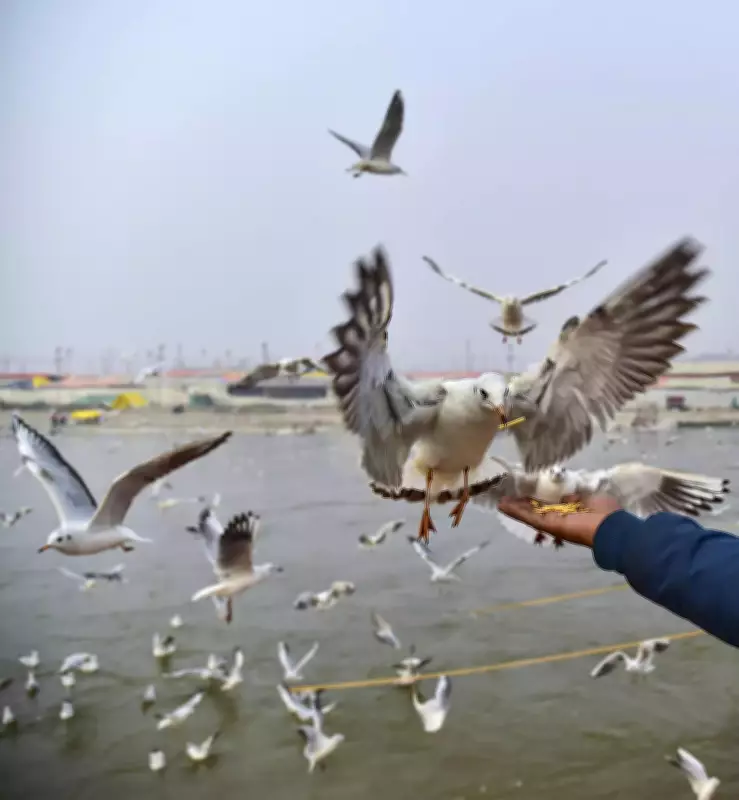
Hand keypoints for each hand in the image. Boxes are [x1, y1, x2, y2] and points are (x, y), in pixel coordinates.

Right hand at [497, 494, 621, 548]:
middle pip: (536, 509)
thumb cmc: (605, 512)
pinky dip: (516, 512)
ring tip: (500, 501)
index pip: (550, 503)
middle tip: (507, 496)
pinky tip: (503, 506)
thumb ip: (575, 498)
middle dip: (522, 503)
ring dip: (515, 507)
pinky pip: (530, 518)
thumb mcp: (589, 498)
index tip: (526, 490)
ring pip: (530, 514)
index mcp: (570, 510)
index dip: (537, 497)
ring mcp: (552, 522)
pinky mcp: (548, 526)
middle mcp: (560, 517)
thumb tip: (564, 497)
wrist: (611, 529)